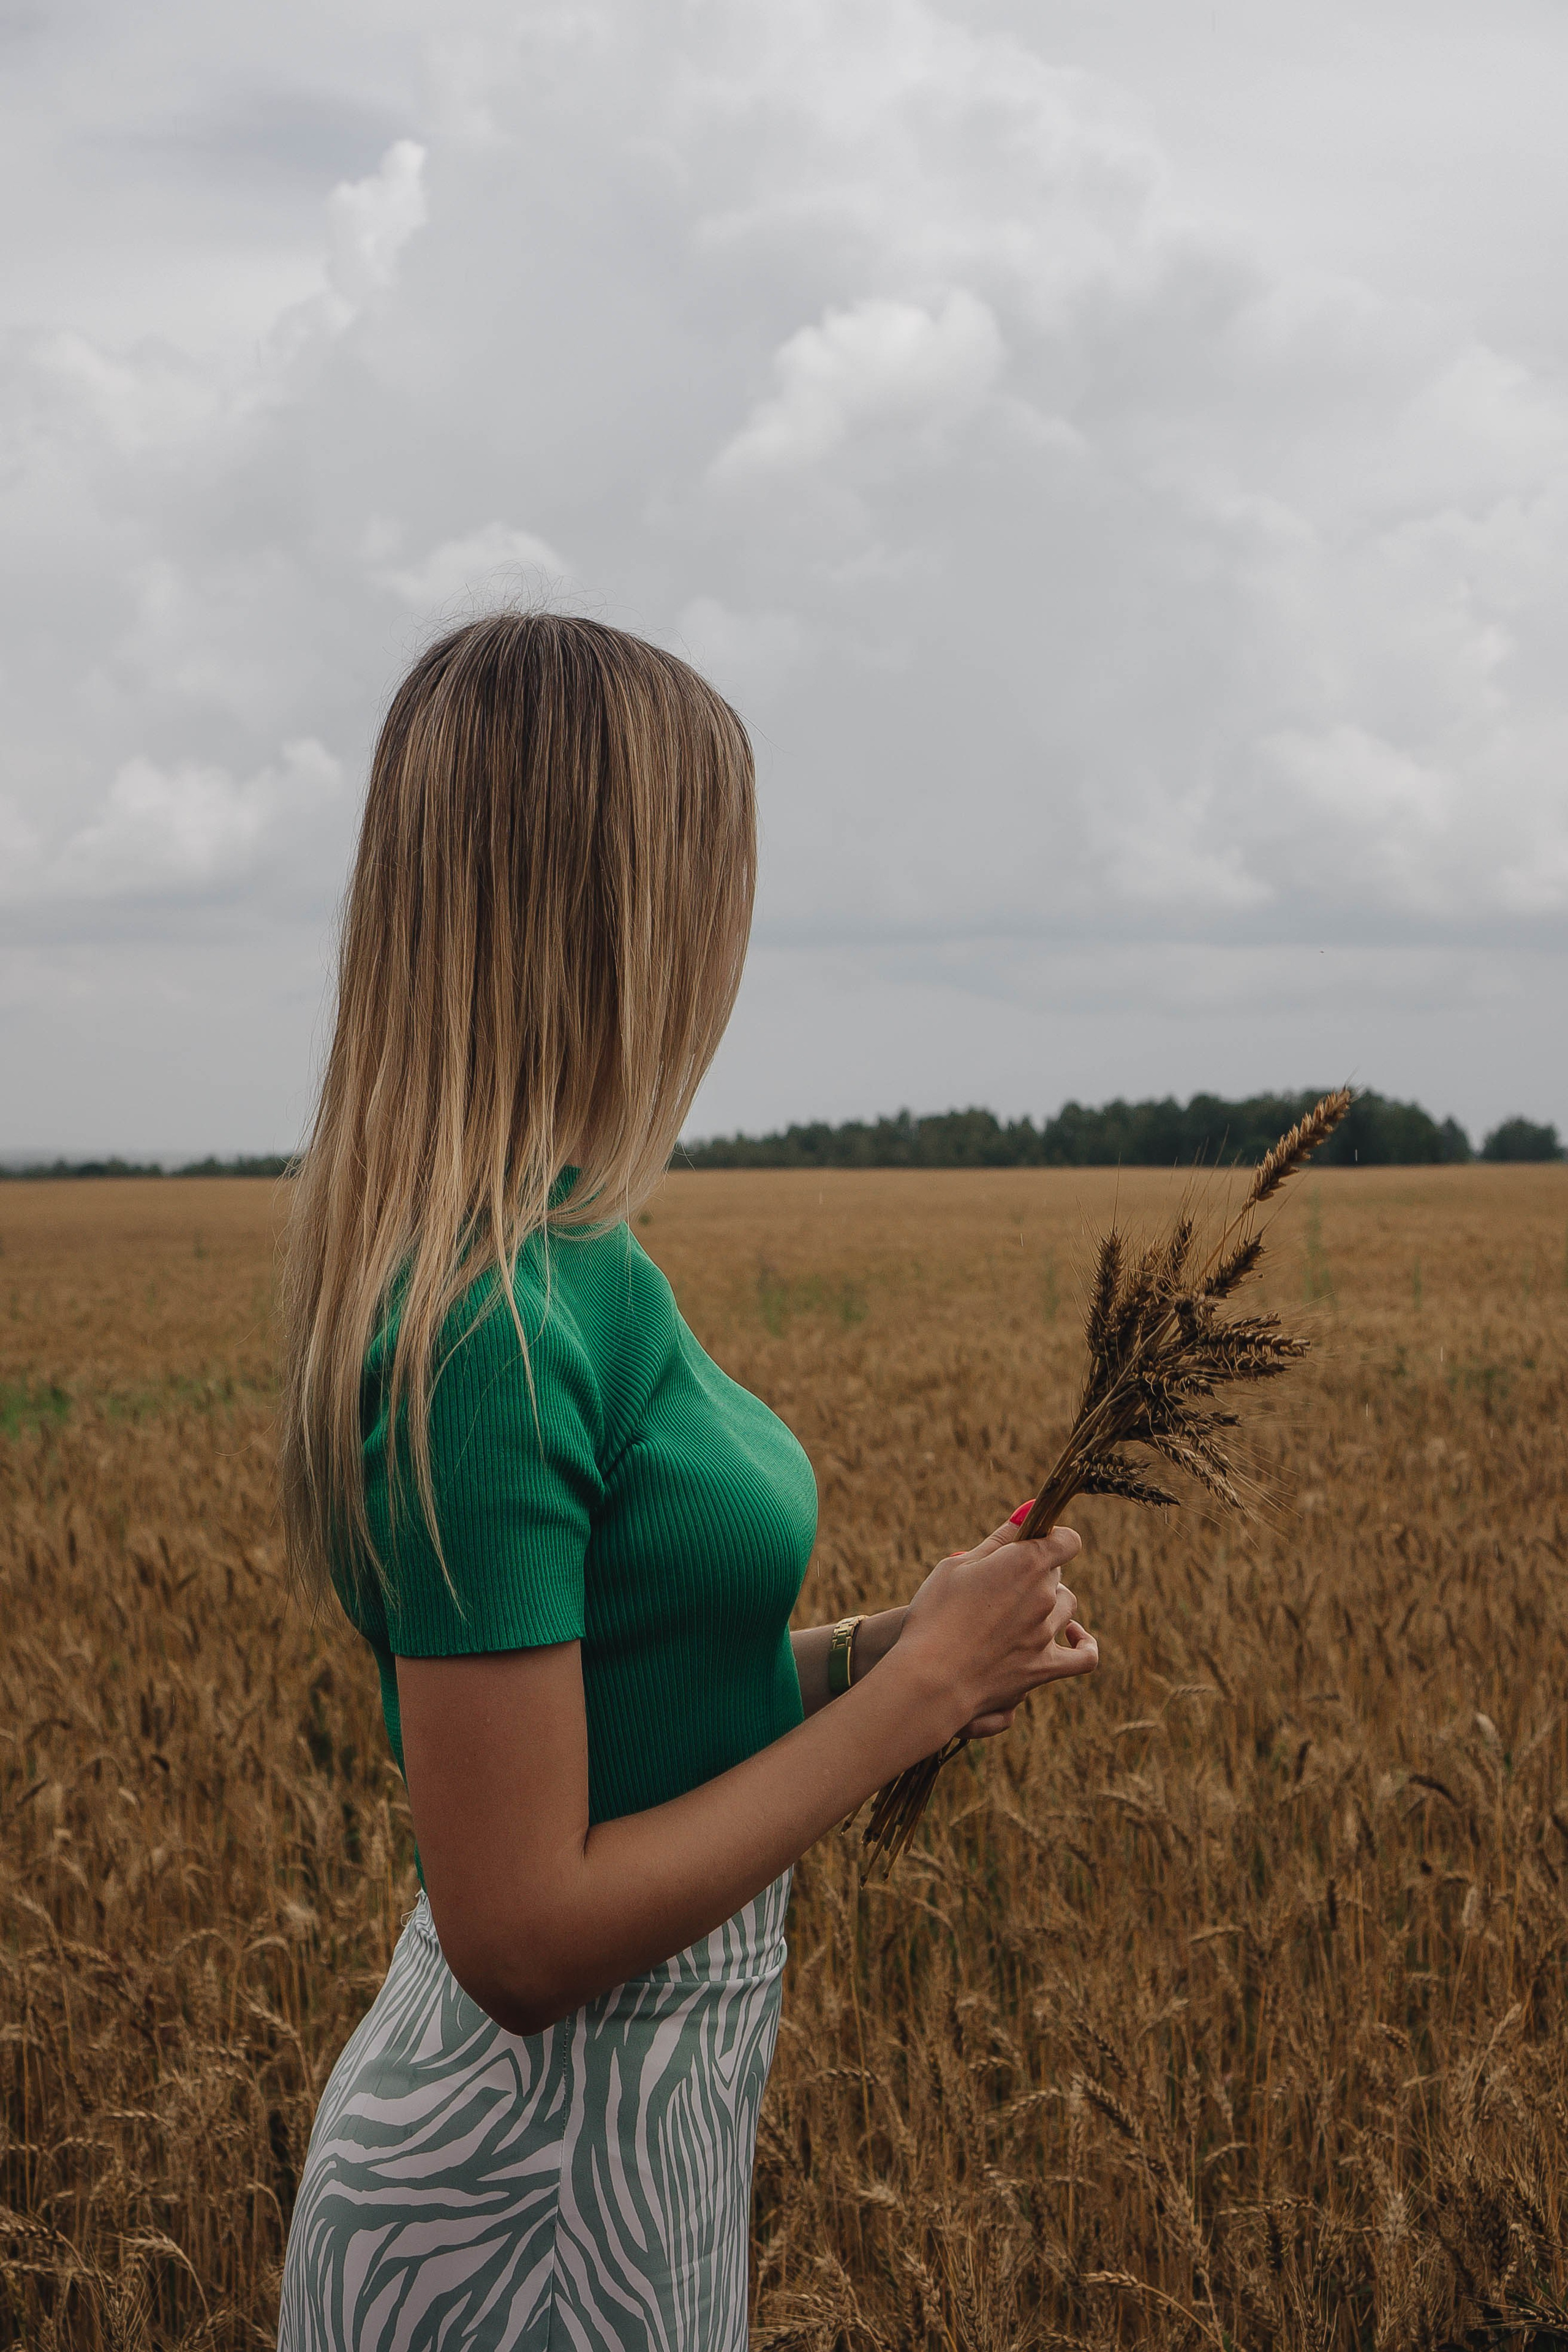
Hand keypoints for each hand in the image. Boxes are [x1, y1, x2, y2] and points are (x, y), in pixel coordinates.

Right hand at [889, 1510, 1098, 1747]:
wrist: (930, 1678)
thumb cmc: (935, 1615)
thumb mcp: (957, 1566)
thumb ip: (998, 1541)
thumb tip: (1026, 1514)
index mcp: (1025, 1563)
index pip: (1066, 1540)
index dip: (1051, 1538)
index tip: (1033, 1543)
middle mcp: (1045, 1596)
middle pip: (1056, 1575)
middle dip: (1035, 1574)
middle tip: (1000, 1585)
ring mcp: (1048, 1633)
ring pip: (1065, 1607)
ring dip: (1048, 1604)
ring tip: (1015, 1611)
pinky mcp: (1046, 1667)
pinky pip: (1084, 1656)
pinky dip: (1083, 1643)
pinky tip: (1073, 1635)